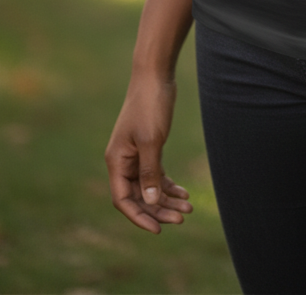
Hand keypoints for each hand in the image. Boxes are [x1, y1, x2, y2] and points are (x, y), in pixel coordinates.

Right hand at [104, 72, 192, 233]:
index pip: (123, 200)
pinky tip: (184, 193)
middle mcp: (123, 161)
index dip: (139, 217)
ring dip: (167, 199)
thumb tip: (150, 201)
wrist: (155, 76)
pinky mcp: (148, 147)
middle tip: (182, 218)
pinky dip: (168, 184)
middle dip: (159, 209)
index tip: (158, 229)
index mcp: (116, 161)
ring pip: (149, 186)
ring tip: (188, 208)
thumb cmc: (150, 105)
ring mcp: (135, 154)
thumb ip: (150, 171)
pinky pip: (156, 174)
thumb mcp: (151, 140)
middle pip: (138, 196)